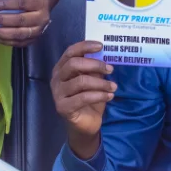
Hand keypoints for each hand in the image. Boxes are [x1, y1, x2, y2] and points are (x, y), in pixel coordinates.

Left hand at [0, 0, 51, 46]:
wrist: (41, 10)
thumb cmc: (28, 0)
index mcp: (40, 3)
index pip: (22, 3)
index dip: (6, 4)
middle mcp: (42, 18)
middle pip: (20, 20)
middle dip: (1, 19)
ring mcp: (38, 31)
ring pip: (18, 34)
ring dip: (1, 32)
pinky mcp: (32, 40)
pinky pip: (17, 43)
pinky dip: (4, 41)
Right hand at [52, 40, 115, 159]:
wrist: (85, 124)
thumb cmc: (89, 98)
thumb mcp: (93, 79)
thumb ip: (95, 68)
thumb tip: (106, 53)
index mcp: (62, 68)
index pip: (70, 52)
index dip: (85, 46)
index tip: (101, 46)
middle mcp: (57, 79)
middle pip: (74, 64)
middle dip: (95, 64)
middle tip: (110, 69)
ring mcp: (58, 93)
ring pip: (81, 81)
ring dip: (101, 83)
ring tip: (114, 86)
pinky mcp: (62, 107)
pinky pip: (83, 98)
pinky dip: (99, 95)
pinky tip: (110, 96)